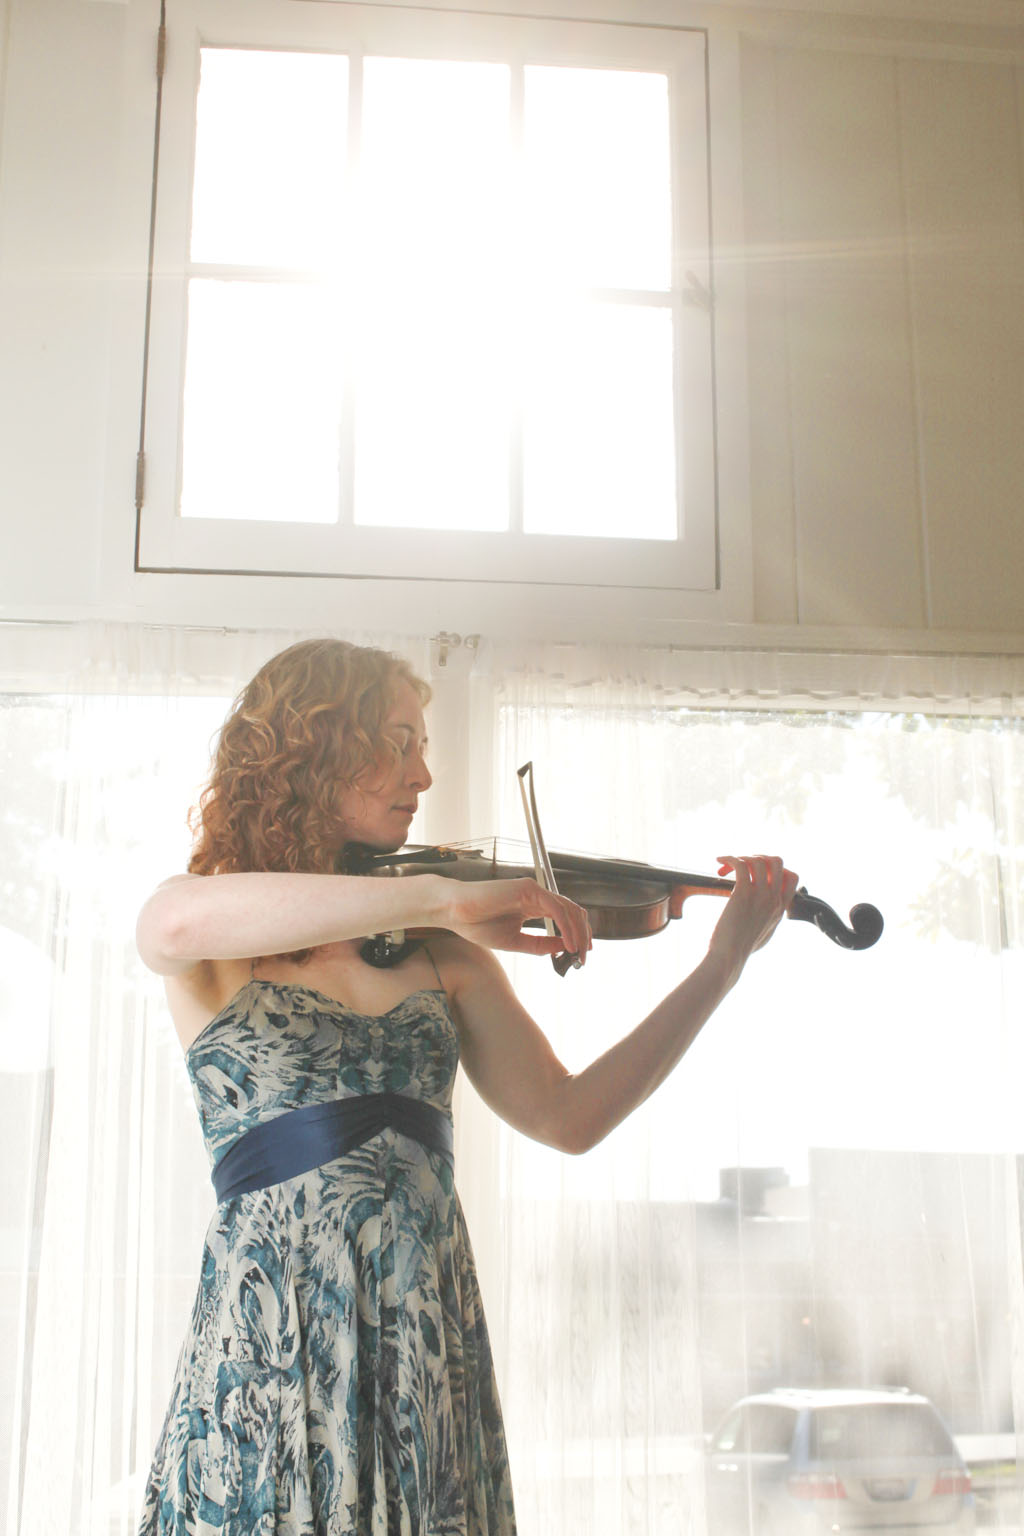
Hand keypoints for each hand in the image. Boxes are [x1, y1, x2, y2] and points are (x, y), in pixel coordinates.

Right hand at [441, 876, 592, 963]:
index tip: (580, 955)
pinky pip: (557, 909)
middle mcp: (538, 896)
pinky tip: (569, 944)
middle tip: (584, 958)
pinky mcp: (529, 889)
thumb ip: (538, 944)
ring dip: (578, 933)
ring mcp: (534, 890)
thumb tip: (564, 948)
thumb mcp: (514, 941)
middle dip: (583, 935)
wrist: (454, 911)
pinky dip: (567, 927)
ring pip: (569, 909)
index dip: (577, 935)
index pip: (566, 918)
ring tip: (579, 954)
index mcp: (534, 906)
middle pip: (573, 912)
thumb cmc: (477, 924)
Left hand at [708, 855, 798, 968]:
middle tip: (742, 865)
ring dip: (740, 858)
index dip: (776, 868)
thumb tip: (770, 912)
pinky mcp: (742, 893)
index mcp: (781, 908)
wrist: (729, 956)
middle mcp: (773, 899)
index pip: (792, 877)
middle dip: (759, 857)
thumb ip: (770, 918)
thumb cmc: (741, 948)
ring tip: (725, 867)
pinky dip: (729, 858)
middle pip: (777, 862)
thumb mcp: (765, 932)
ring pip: (757, 860)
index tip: (758, 871)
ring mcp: (759, 895)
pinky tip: (720, 861)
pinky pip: (740, 864)